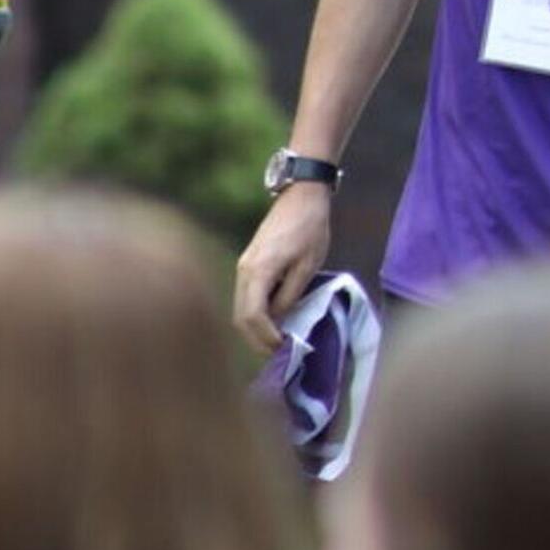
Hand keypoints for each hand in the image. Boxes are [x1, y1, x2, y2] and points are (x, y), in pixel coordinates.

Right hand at [232, 183, 333, 353]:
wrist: (300, 196)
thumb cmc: (309, 228)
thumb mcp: (307, 266)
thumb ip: (291, 296)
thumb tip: (279, 321)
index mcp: (258, 271)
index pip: (252, 316)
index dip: (265, 337)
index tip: (283, 347)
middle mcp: (243, 271)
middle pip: (240, 317)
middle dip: (256, 339)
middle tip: (279, 353)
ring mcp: (243, 267)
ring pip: (240, 309)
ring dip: (255, 329)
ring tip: (276, 341)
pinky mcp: (248, 265)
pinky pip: (245, 298)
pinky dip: (256, 314)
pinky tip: (273, 321)